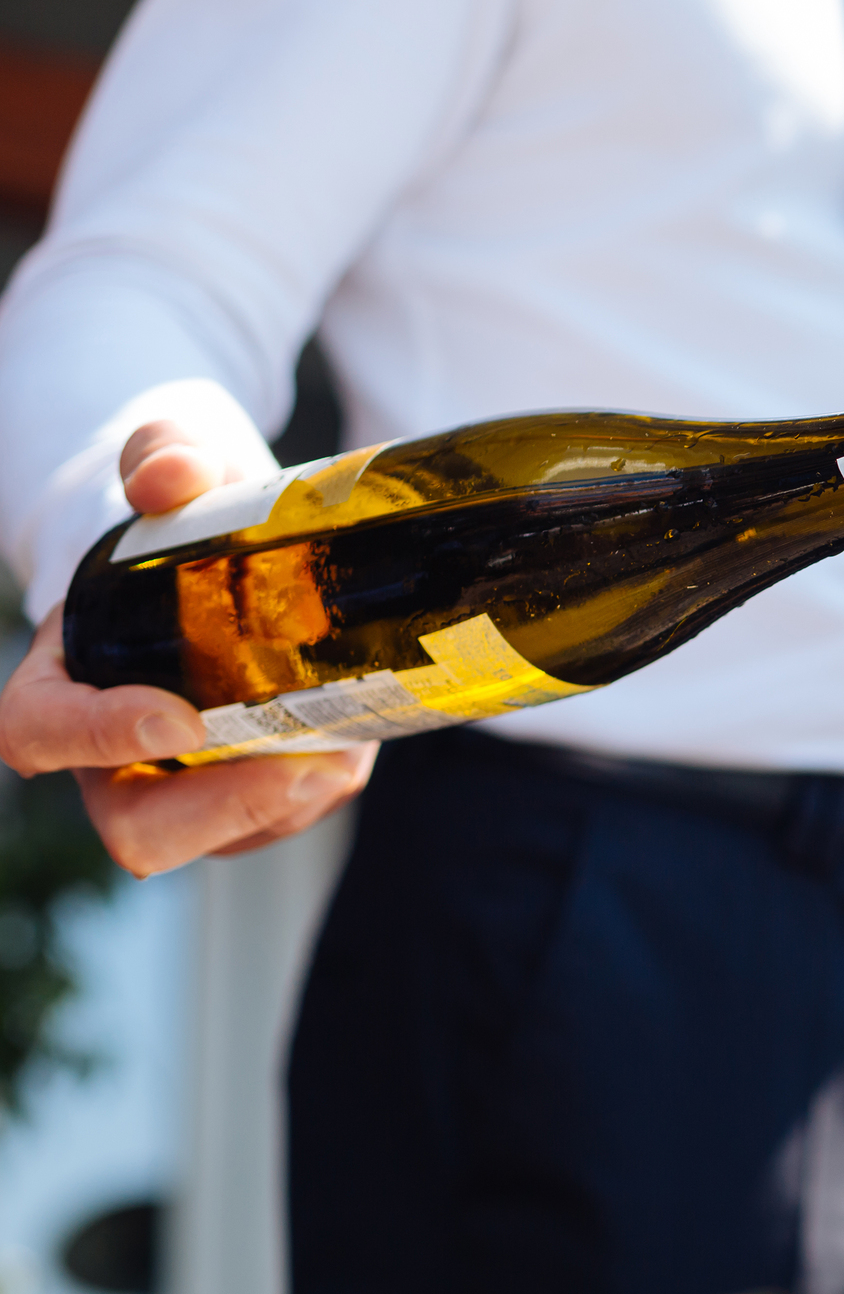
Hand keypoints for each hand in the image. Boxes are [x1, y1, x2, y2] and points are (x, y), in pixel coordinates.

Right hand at [0, 419, 372, 876]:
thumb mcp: (176, 470)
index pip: (39, 732)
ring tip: (348, 747)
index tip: (179, 718)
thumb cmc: (189, 515)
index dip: (95, 737)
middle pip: (138, 827)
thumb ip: (162, 458)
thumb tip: (171, 477)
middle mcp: (114, 750)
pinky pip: (280, 818)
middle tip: (303, 768)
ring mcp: (184, 783)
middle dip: (221, 810)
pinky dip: (320, 788)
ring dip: (291, 803)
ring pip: (225, 835)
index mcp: (61, 679)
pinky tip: (355, 742)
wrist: (244, 548)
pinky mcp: (250, 795)